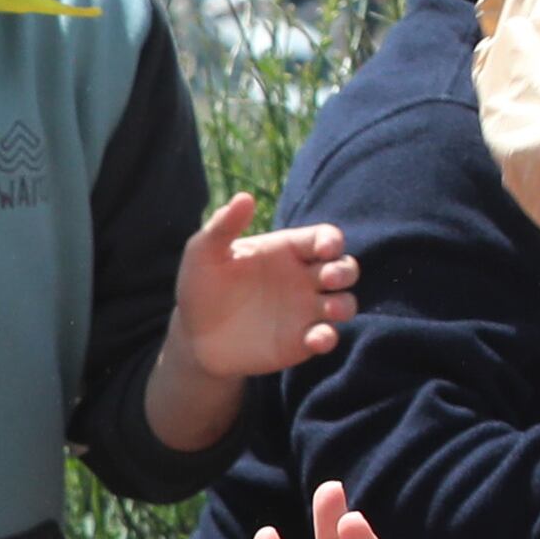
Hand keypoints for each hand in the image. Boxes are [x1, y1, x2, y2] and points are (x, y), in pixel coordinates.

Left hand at [167, 193, 356, 380]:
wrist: (194, 336)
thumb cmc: (200, 286)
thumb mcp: (204, 253)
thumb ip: (224, 226)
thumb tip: (245, 197)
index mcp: (287, 250)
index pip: (323, 238)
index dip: (332, 240)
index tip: (325, 248)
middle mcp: (303, 279)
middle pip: (343, 268)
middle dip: (345, 270)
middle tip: (330, 278)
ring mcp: (305, 311)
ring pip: (344, 303)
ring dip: (344, 305)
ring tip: (329, 308)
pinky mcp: (301, 341)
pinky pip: (326, 337)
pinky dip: (328, 338)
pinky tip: (315, 339)